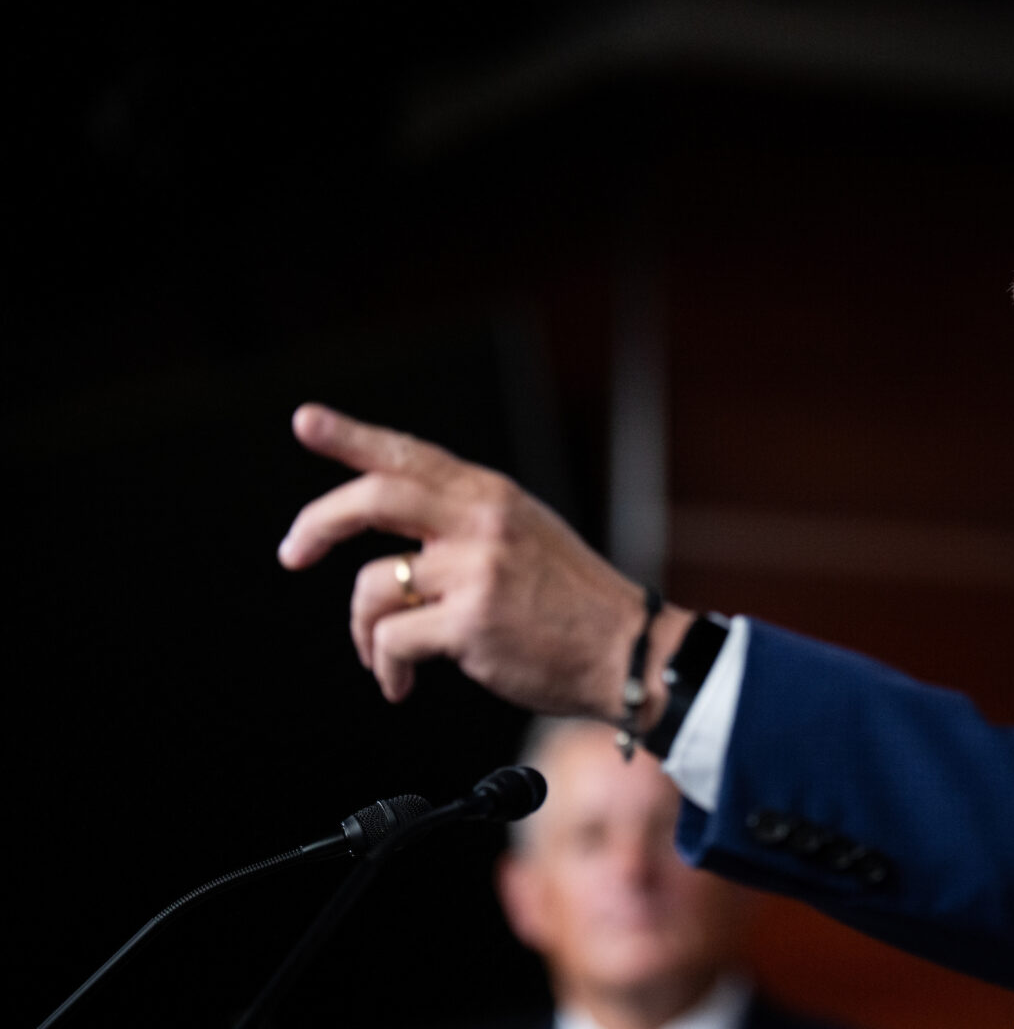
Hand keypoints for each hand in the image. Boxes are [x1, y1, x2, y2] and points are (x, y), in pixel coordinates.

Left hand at [278, 403, 688, 717]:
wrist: (628, 651)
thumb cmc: (575, 605)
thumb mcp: (527, 535)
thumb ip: (467, 524)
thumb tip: (399, 542)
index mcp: (492, 496)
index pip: (409, 454)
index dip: (350, 436)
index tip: (306, 421)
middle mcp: (482, 522)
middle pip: (372, 500)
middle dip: (317, 524)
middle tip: (293, 552)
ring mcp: (476, 571)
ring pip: (371, 586)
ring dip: (363, 631)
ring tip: (382, 655)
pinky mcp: (470, 623)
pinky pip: (391, 640)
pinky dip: (384, 667)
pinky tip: (401, 683)